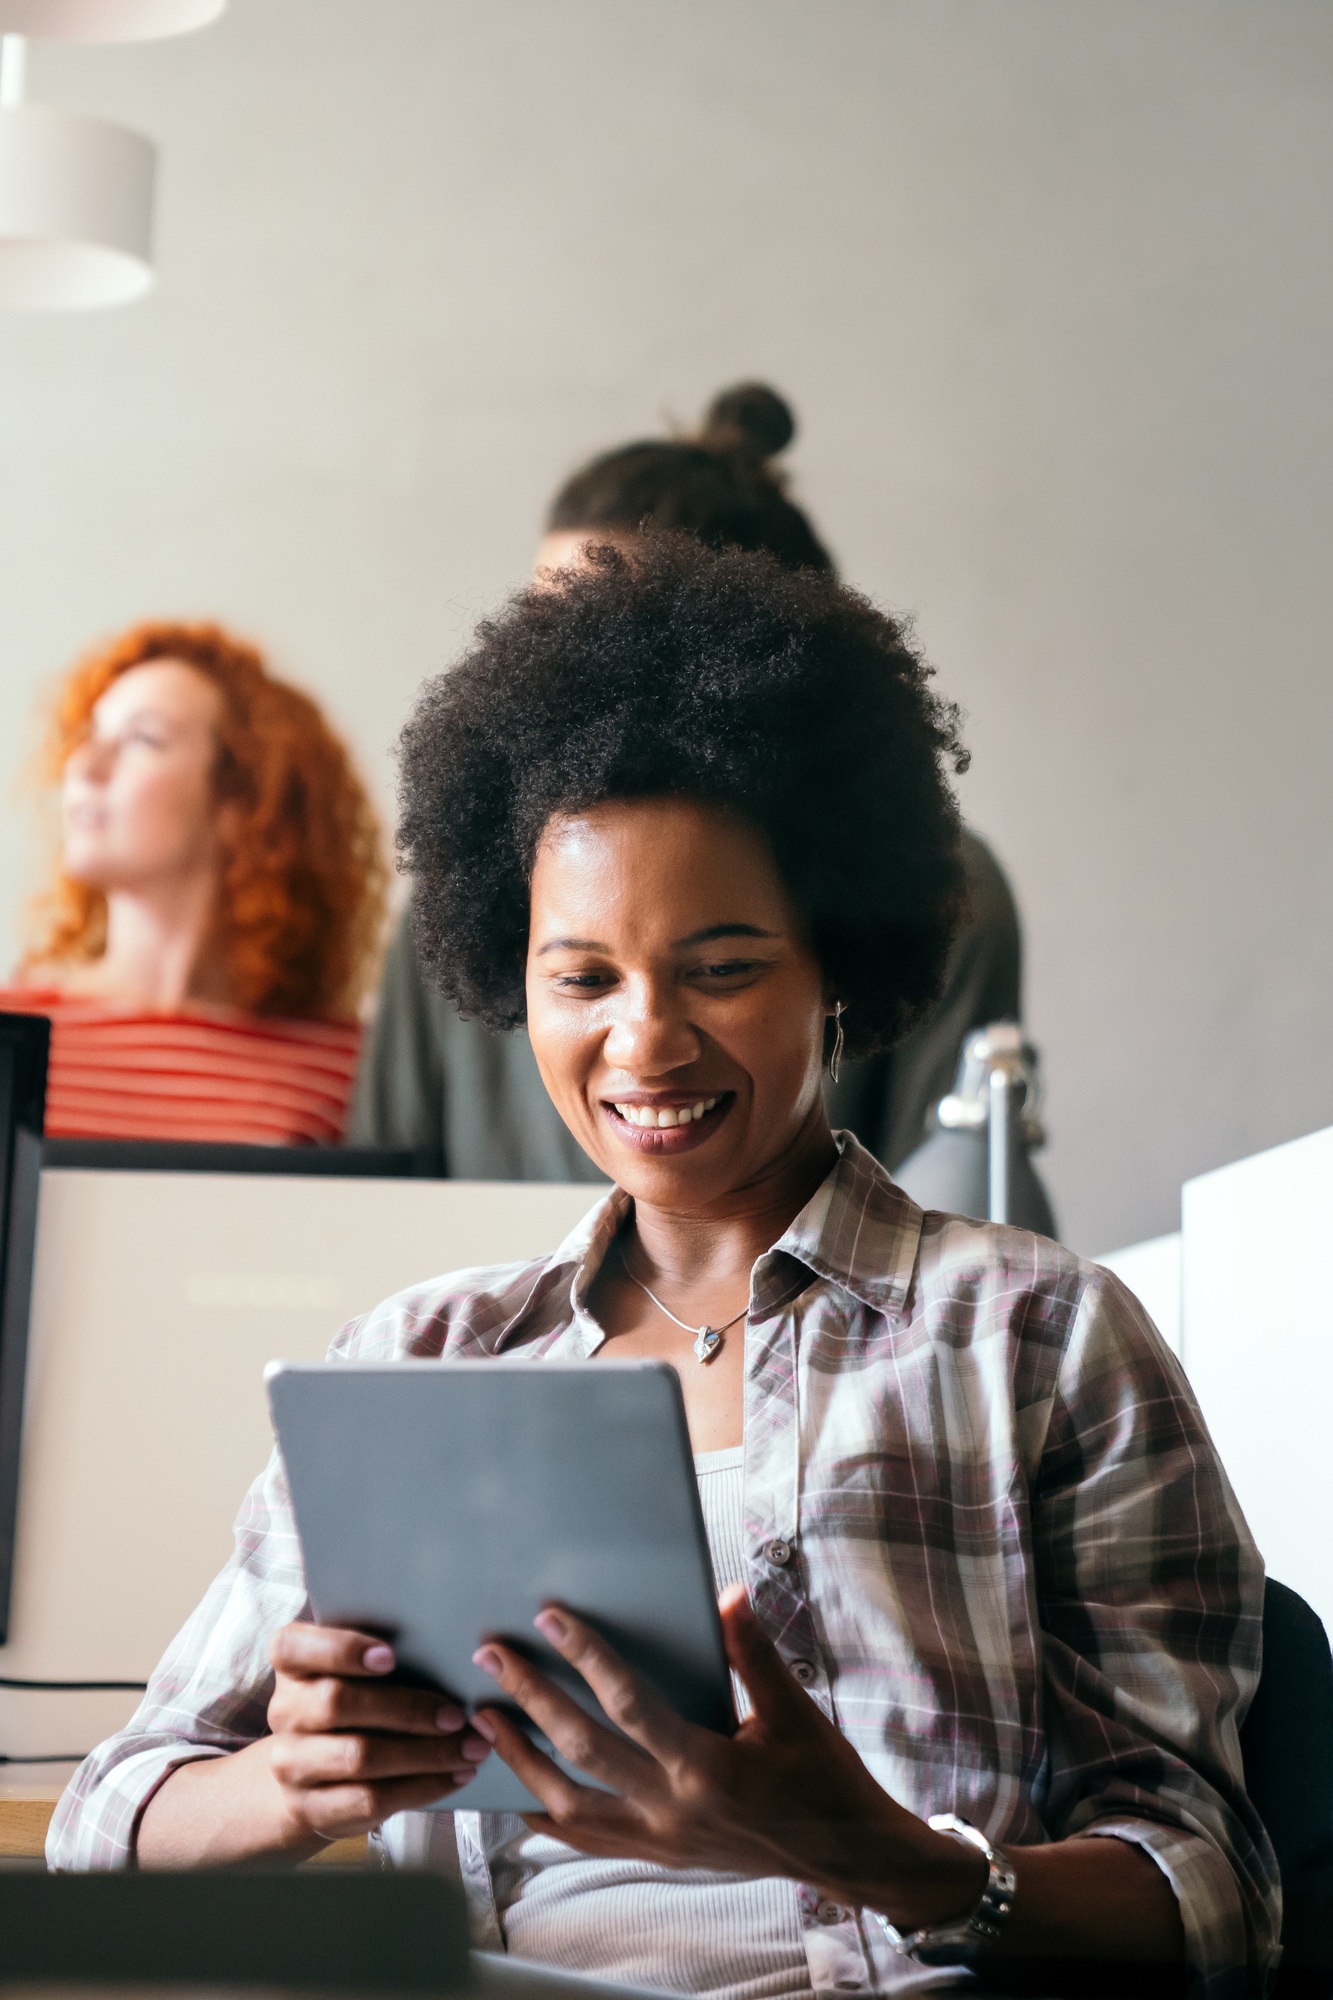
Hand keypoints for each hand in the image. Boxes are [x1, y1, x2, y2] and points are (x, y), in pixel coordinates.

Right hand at [264, 1622, 491, 1841]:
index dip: (341, 1649)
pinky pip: (371, 1799)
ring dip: (424, 1754)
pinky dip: (422, 1787)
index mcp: (292, 1665)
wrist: (308, 1773)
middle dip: (405, 1709)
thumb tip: (451, 1650)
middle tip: (457, 1714)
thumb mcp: (352, 1670)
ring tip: (469, 1748)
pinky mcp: (312, 1807)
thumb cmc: (351, 1700)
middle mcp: (284, 1711)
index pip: (293, 1647)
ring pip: (359, 1757)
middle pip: (336, 1704)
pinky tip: (455, 1775)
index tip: (390, 1656)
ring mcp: (292, 1763)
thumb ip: (384, 1653)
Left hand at [470, 1585, 982, 1927]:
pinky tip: (518, 1789)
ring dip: (521, 1760)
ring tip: (484, 1720)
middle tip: (490, 1657)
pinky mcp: (659, 1856)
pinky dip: (545, 1814)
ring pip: (568, 1807)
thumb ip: (752, 1651)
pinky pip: (587, 1840)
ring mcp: (661, 1840)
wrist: (849, 1855)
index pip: (629, 1705)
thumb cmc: (824, 1778)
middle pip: (582, 1751)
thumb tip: (726, 1594)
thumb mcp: (795, 1709)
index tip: (549, 1617)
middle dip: (529, 1700)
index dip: (585, 1657)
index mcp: (706, 1766)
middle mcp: (673, 1809)